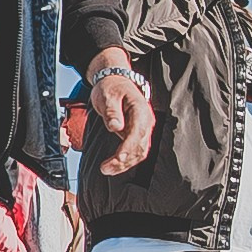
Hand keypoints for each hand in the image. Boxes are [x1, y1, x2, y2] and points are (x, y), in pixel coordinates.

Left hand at [87, 54, 153, 176]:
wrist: (115, 81)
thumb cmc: (111, 87)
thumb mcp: (108, 96)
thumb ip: (112, 112)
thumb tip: (116, 126)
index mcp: (140, 110)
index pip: (138, 132)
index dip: (128, 147)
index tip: (118, 158)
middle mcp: (146, 122)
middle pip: (140, 146)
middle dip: (124, 160)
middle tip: (106, 168)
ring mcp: (143, 129)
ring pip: (139, 152)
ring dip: (125, 164)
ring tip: (107, 169)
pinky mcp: (137, 135)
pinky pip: (135, 152)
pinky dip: (126, 161)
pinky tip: (114, 165)